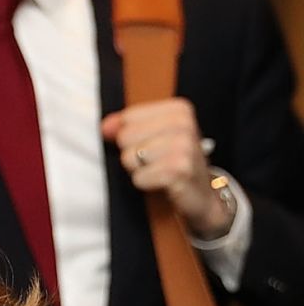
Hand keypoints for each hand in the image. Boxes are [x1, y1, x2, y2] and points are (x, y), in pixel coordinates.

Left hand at [102, 98, 231, 239]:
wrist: (202, 195)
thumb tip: (104, 127)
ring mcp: (184, 147)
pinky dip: (145, 183)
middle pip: (125, 137)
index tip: (152, 144)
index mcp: (179, 109)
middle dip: (133, 154)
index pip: (128, 117)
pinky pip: (139, 177)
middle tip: (156, 161)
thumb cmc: (174, 161)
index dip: (130, 136)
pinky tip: (163, 183)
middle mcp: (184, 124)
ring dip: (139, 170)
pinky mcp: (180, 171)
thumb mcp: (153, 135)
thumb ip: (124, 125)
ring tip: (160, 171)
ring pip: (129, 158)